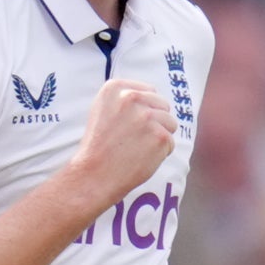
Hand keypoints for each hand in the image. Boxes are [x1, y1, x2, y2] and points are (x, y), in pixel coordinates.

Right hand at [62, 80, 176, 216]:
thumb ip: (125, 99)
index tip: (127, 126)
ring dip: (158, 138)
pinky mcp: (159, 136)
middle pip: (163, 105)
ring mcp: (146, 117)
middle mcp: (131, 97)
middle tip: (132, 140)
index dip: (143, 111)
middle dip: (154, 122)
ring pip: (170, 123)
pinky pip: (170, 143)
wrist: (93, 176)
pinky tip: (140, 158)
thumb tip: (154, 95)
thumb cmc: (99, 147)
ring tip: (136, 149)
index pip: (150, 92)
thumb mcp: (103, 111)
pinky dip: (160, 154)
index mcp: (115, 88)